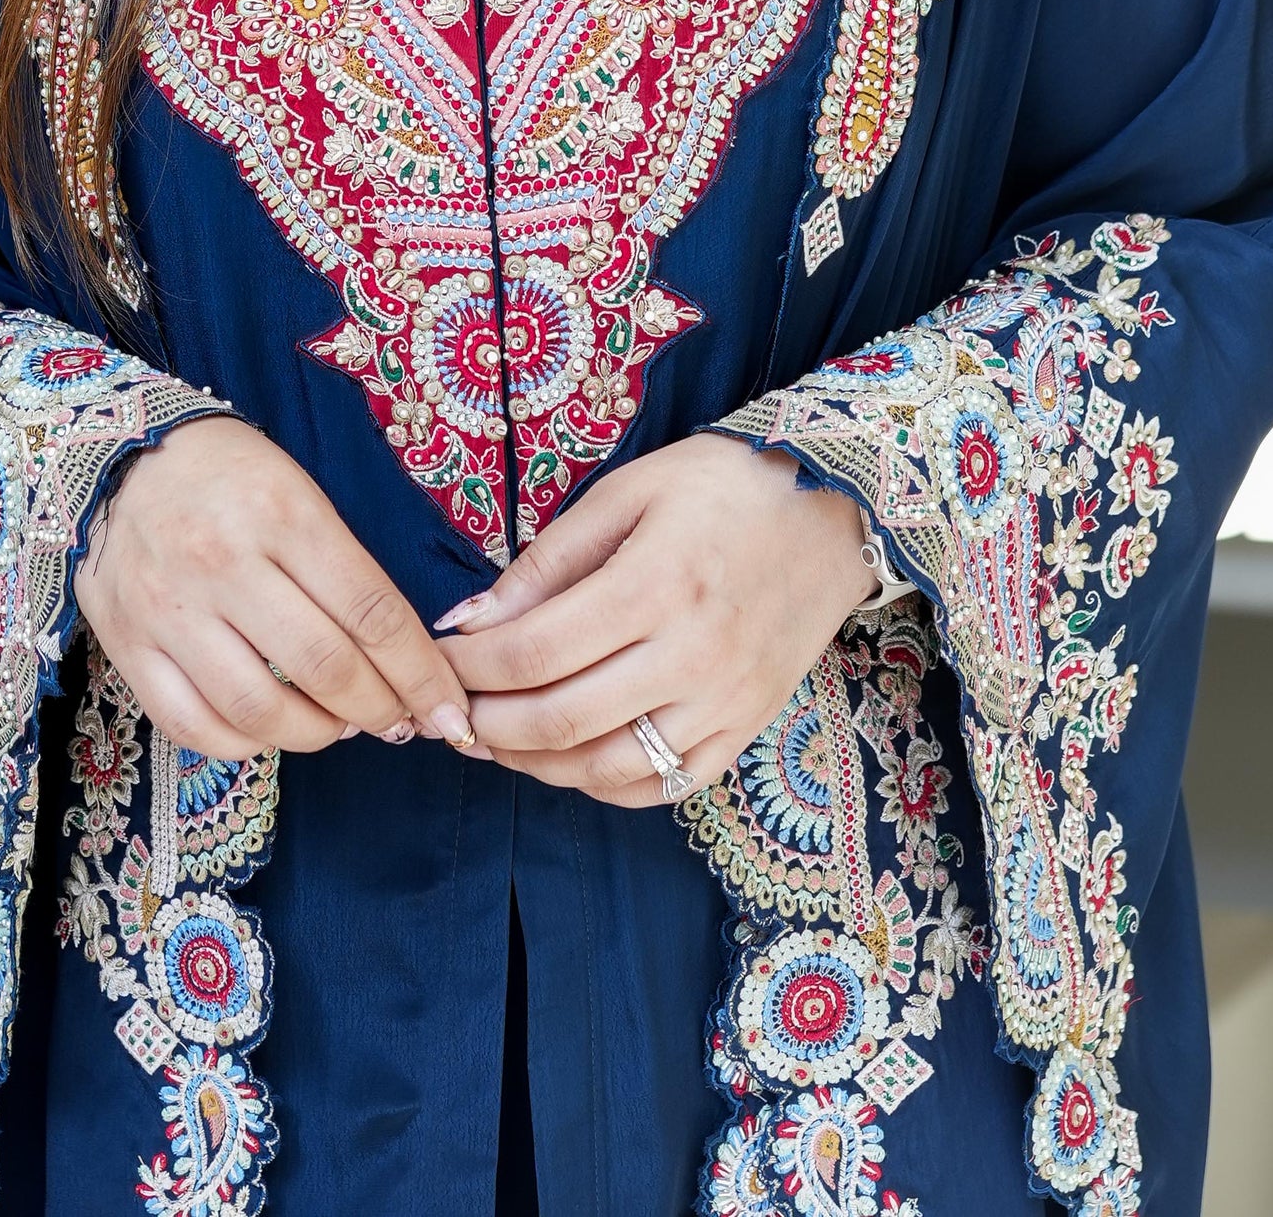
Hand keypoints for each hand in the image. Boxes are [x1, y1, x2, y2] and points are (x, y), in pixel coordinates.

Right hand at [74, 417, 478, 758]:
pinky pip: (193, 725)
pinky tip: (270, 730)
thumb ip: (344, 570)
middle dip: (380, 710)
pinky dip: (245, 744)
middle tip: (399, 720)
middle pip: (324, 667)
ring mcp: (169, 608)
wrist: (118, 454)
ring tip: (337, 725)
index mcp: (281, 513)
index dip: (421, 673)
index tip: (450, 709)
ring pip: (259, 709)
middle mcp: (224, 562)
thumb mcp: (298, 492)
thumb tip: (399, 658)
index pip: (371, 612)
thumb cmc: (228, 474)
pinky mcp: (127, 643)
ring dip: (316, 733)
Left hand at [438, 434, 875, 806]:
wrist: (835, 511)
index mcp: (655, 585)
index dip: (470, 665)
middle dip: (487, 724)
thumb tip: (471, 619)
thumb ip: (548, 561)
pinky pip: (663, 786)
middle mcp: (690, 655)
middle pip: (561, 719)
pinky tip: (568, 760)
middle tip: (451, 710)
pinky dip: (603, 785)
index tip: (437, 657)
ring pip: (607, 767)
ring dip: (535, 765)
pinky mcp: (745, 728)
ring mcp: (723, 702)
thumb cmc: (725, 487)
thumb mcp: (630, 492)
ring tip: (496, 740)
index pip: (535, 651)